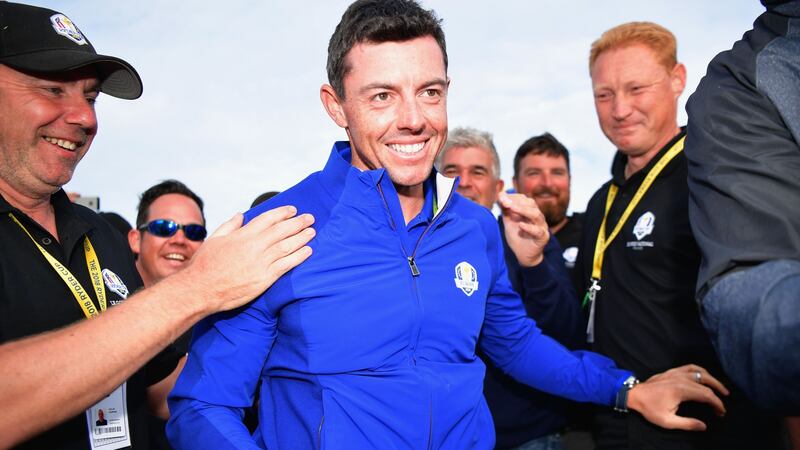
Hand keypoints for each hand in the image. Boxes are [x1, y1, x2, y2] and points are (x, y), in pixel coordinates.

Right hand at [177, 206, 314, 313]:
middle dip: (298, 222)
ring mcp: (261, 262)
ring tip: (311, 232)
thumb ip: (230, 226)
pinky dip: (299, 256)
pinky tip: (308, 251)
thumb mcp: (214, 239)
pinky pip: (286, 265)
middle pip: (282, 230)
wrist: (201, 289)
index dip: (282, 213)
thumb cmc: (204, 265)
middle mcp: (254, 246)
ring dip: (301, 237)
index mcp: (242, 235)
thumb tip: (241, 215)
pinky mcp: (265, 278)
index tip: (293, 210)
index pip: (268, 218)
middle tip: (310, 218)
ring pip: (287, 246)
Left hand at [498, 192, 548, 266]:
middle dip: (517, 202)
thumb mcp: (509, 221)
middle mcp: (537, 216)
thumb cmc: (517, 236)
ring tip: (512, 208)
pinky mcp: (543, 237)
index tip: (501, 197)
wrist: (524, 255)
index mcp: (529, 210)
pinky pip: (538, 231)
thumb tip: (500, 195)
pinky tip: (521, 225)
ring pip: (536, 214)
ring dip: (523, 210)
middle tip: (505, 202)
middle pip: (531, 204)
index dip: (513, 197)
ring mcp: (541, 226)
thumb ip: (505, 209)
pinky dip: (529, 227)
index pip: (524, 199)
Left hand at [627, 364, 728, 430]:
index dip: (717, 404)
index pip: (706, 395)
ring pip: (700, 372)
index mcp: (681, 390)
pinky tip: (705, 376)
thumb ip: (687, 423)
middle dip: (718, 392)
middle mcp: (681, 379)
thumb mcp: (667, 421)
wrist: (634, 394)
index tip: (721, 412)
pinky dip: (700, 370)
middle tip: (725, 400)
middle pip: (706, 382)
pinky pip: (690, 367)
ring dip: (712, 379)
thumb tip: (703, 426)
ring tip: (720, 388)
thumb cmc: (649, 408)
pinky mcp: (672, 371)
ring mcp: (676, 372)